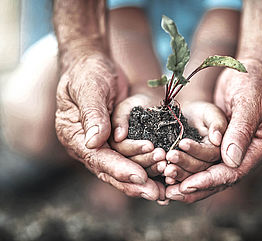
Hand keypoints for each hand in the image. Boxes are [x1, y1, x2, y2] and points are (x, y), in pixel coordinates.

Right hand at [55, 54, 164, 200]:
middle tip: (157, 194)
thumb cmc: (88, 72)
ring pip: (122, 168)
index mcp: (73, 135)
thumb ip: (92, 114)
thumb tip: (94, 142)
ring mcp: (101, 144)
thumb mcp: (89, 88)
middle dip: (134, 183)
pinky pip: (130, 158)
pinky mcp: (115, 141)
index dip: (119, 169)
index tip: (140, 178)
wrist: (93, 64)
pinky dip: (146, 168)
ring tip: (165, 188)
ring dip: (144, 178)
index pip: (97, 158)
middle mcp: (86, 145)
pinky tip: (162, 177)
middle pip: (110, 170)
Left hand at [166, 58, 261, 202]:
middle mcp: (246, 153)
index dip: (209, 180)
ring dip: (187, 178)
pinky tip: (170, 171)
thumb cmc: (256, 81)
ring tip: (166, 187)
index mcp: (260, 148)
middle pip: (219, 178)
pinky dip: (187, 166)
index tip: (187, 186)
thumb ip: (241, 131)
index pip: (233, 172)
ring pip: (209, 171)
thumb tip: (230, 161)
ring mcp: (232, 148)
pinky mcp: (219, 142)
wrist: (253, 69)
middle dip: (194, 186)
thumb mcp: (250, 103)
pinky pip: (203, 158)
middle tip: (170, 193)